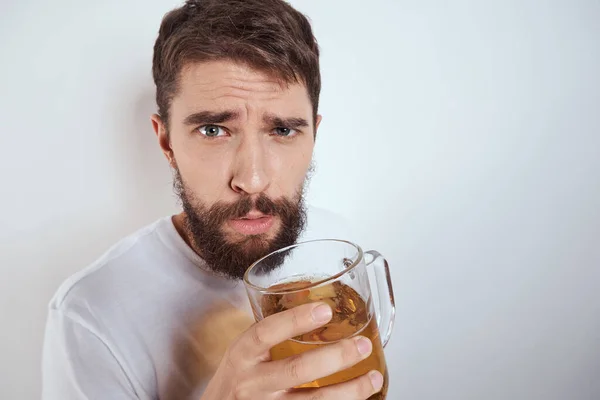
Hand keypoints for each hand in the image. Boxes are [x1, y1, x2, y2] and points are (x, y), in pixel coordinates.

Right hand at [200, 301, 383, 399]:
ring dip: (349, 391)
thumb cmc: (238, 377)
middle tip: (362, 344)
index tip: (325, 310)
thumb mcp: (245, 352)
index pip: (265, 333)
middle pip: (296, 370)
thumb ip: (273, 334)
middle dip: (336, 357)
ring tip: (373, 378)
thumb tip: (322, 307)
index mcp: (242, 354)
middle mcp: (252, 383)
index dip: (295, 320)